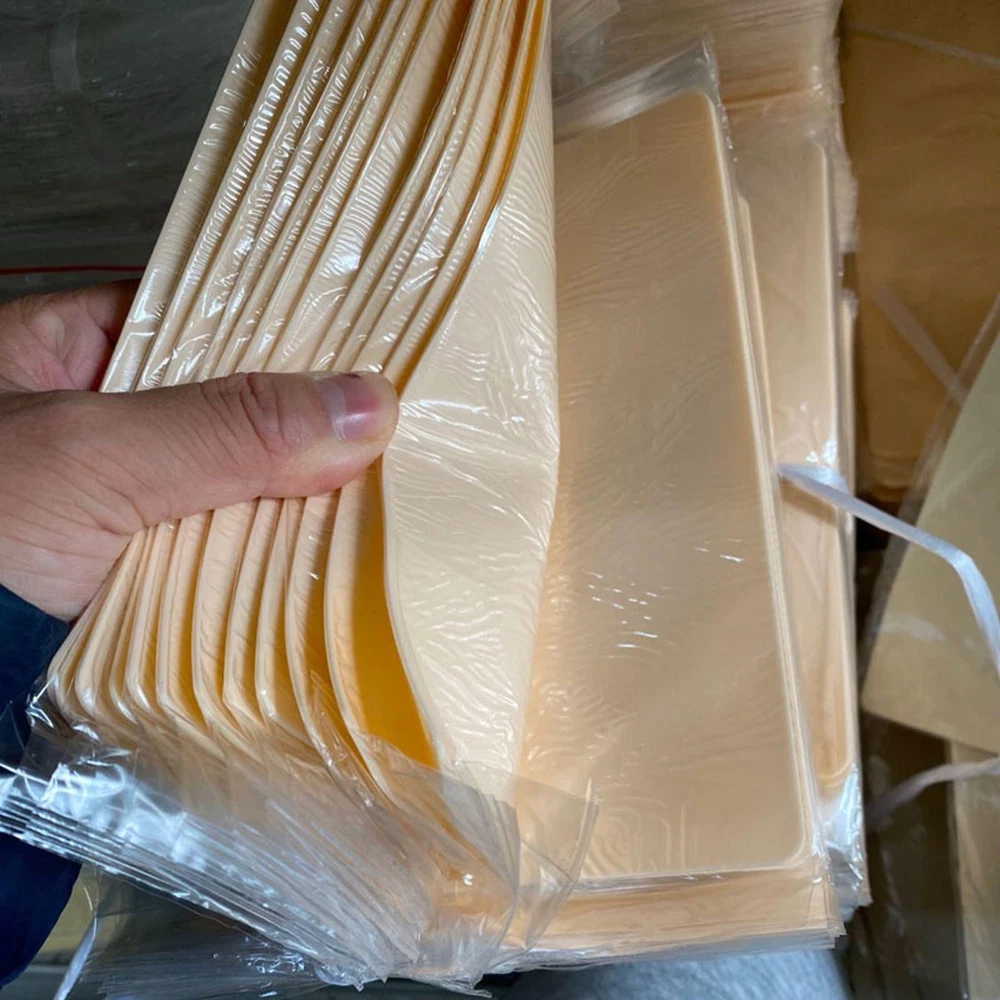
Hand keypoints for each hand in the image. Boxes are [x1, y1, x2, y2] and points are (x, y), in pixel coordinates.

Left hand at [0, 282, 397, 619]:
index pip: (208, 318)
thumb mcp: (89, 460)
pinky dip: (282, 558)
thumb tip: (369, 405)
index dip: (292, 333)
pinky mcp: (153, 577)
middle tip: (410, 427)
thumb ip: (224, 428)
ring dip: (306, 498)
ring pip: (242, 484)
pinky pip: (233, 553)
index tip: (380, 347)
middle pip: (237, 406)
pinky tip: (352, 550)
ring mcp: (133, 503)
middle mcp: (110, 422)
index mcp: (72, 352)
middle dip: (312, 426)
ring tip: (406, 483)